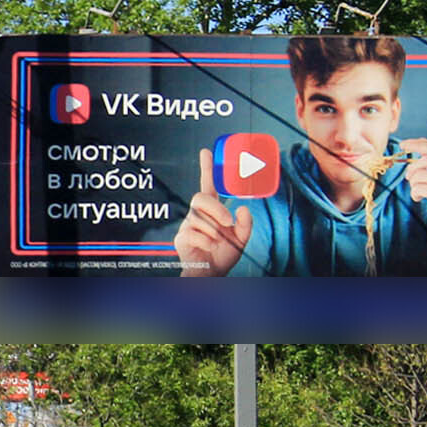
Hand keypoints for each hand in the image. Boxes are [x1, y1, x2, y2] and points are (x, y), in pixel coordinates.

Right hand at [171, 148, 254, 276]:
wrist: (212, 274)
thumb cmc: (225, 254)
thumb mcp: (241, 238)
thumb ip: (245, 224)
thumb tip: (243, 208)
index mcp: (212, 211)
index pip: (208, 185)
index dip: (207, 168)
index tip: (206, 152)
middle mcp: (198, 215)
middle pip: (200, 198)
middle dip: (216, 209)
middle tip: (227, 223)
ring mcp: (188, 226)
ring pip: (199, 218)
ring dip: (214, 231)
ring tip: (218, 243)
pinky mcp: (181, 238)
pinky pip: (194, 233)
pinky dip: (206, 242)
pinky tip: (209, 248)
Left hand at [397, 137, 426, 260]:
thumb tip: (415, 146)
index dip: (416, 144)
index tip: (403, 145)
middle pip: (424, 160)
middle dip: (412, 169)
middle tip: (409, 178)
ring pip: (419, 175)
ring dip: (413, 184)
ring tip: (419, 192)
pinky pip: (418, 188)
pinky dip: (415, 194)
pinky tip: (420, 198)